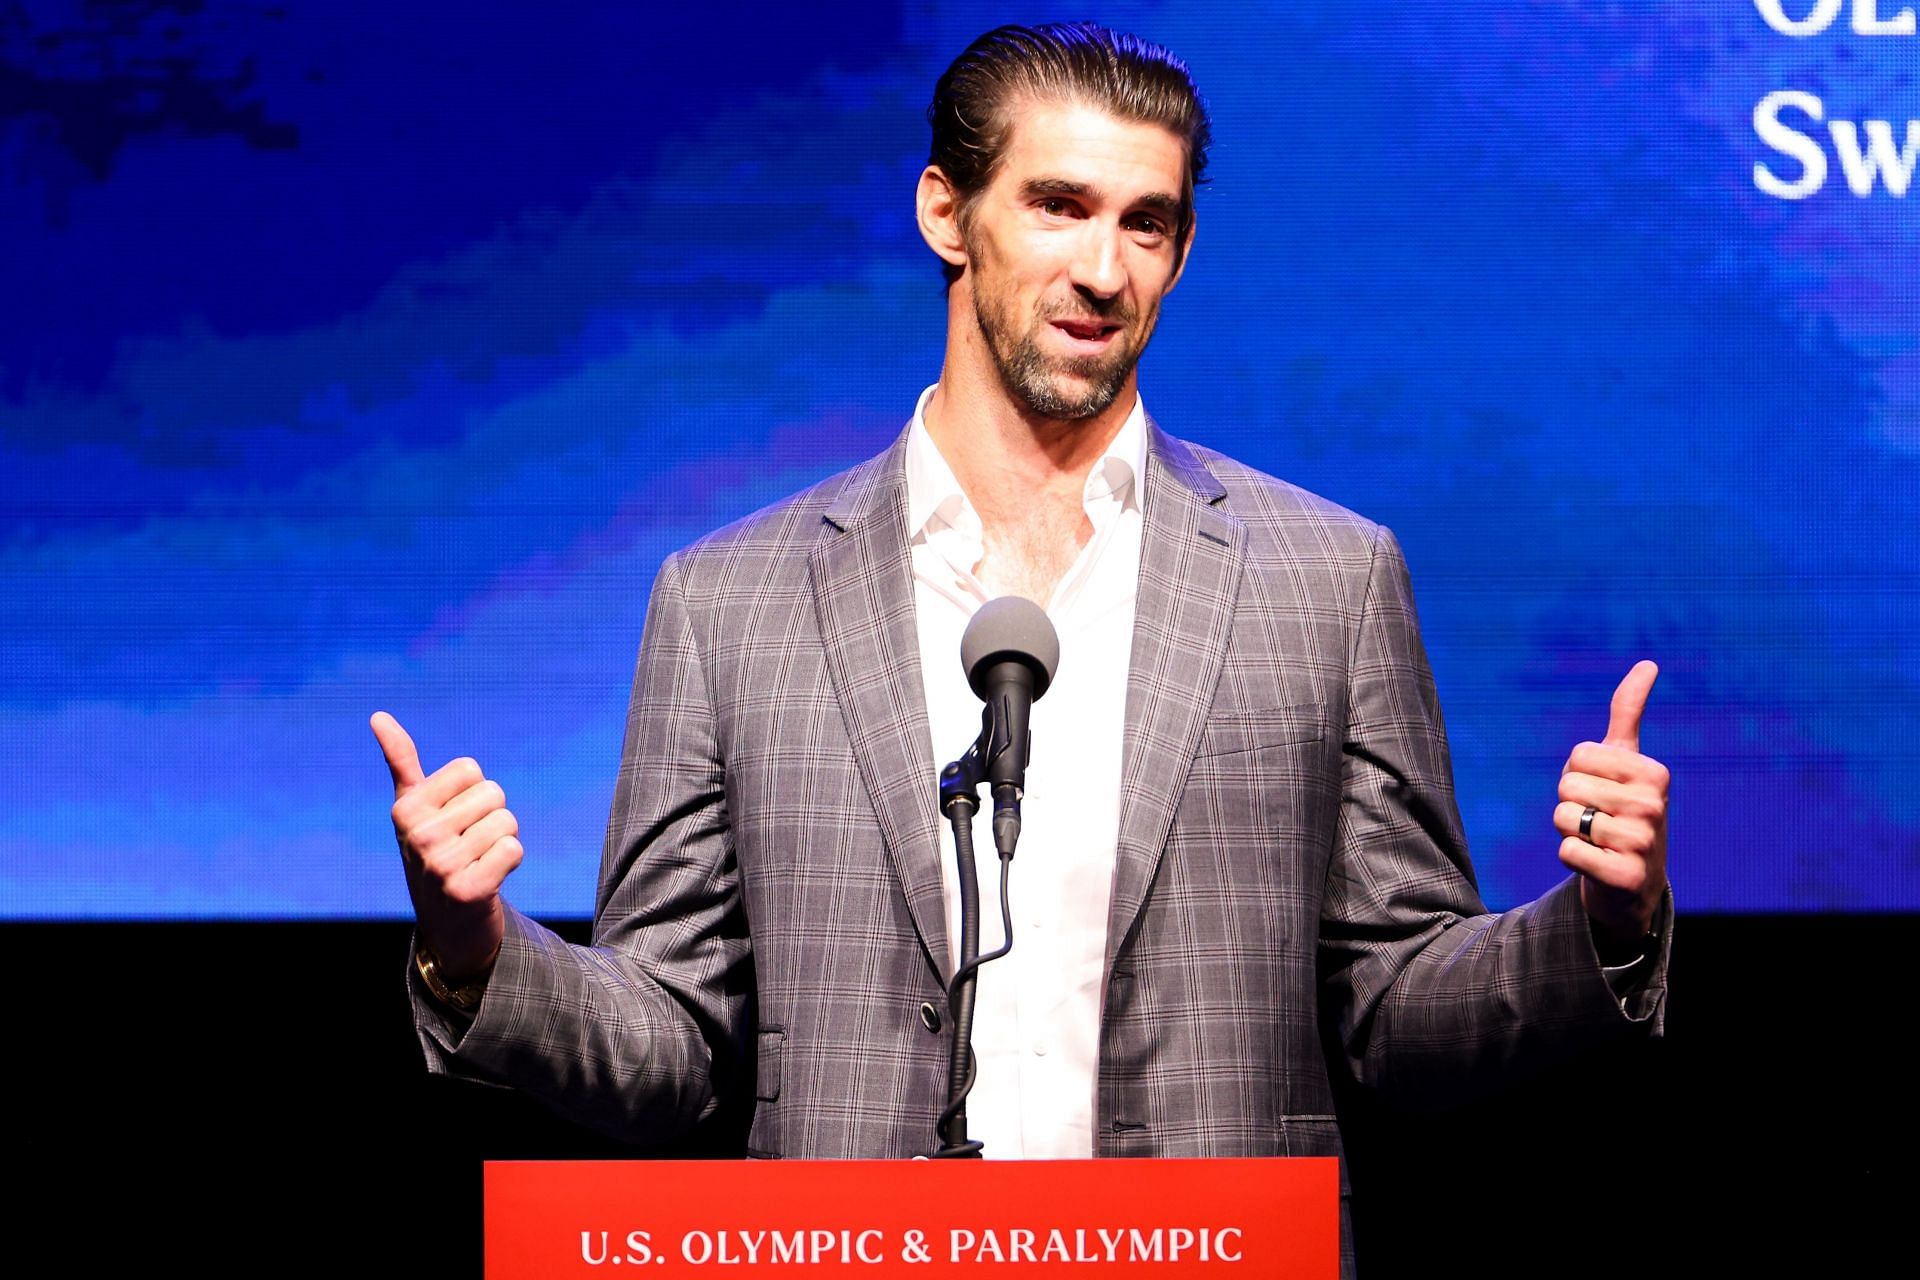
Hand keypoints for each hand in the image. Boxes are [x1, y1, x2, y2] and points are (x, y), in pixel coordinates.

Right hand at [372, 711, 520, 980]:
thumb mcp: (413, 806)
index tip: (454, 816)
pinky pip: (514, 848)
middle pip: (493, 793)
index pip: (470, 768)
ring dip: (502, 839)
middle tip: (469, 842)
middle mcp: (418, 836)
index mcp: (405, 809)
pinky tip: (489, 877)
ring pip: (507, 821)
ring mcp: (441, 865)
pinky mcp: (469, 890)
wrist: (447, 919)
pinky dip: (511, 860)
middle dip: (491, 814)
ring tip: (479, 859)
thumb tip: (378, 716)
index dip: (472, 790)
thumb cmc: (434, 849)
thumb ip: (401, 760)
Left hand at [1555, 661, 1669, 942]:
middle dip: (1570, 802)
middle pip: (1567, 785)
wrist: (1632, 882)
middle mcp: (1655, 805)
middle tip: (1597, 819)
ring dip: (1569, 831)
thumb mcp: (1627, 761)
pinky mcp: (1625, 875)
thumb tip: (1648, 662)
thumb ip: (1629, 712)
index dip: (1578, 773)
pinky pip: (1567, 852)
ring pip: (1563, 817)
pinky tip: (1596, 863)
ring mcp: (1643, 842)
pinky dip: (1571, 857)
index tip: (1602, 790)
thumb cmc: (1621, 811)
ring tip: (1598, 841)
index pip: (1579, 754)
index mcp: (1654, 772)